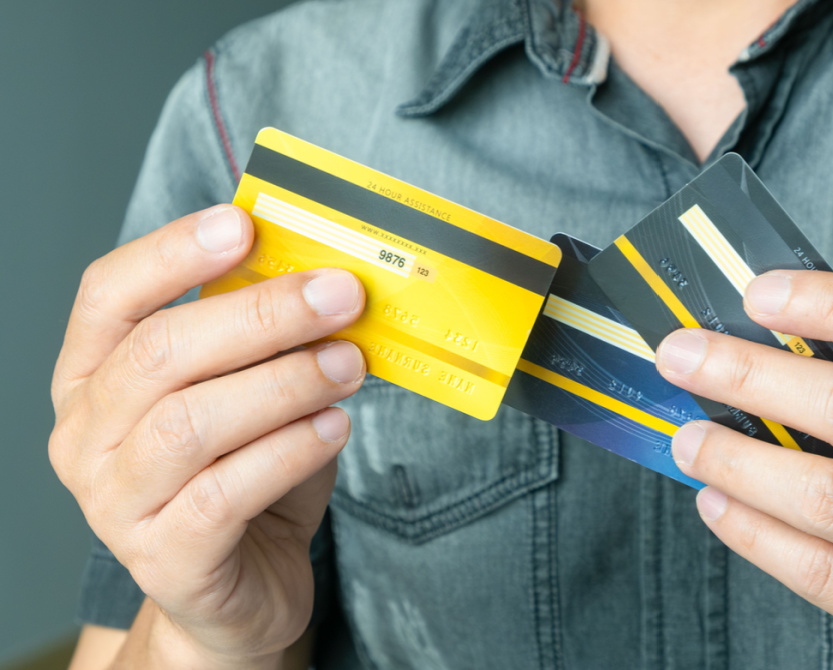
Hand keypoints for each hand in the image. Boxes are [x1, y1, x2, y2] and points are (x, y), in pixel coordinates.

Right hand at [49, 206, 365, 666]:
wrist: (242, 590)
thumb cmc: (248, 477)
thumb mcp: (252, 395)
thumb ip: (266, 343)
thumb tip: (326, 276)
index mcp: (94, 378)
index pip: (109, 295)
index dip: (172, 251)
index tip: (244, 222)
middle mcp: (86, 438)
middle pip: (160, 353)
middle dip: (261, 315)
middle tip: (340, 295)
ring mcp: (116, 504)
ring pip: (191, 423)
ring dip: (285, 382)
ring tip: (350, 363)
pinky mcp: (164, 560)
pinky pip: (225, 493)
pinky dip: (290, 450)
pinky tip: (334, 427)